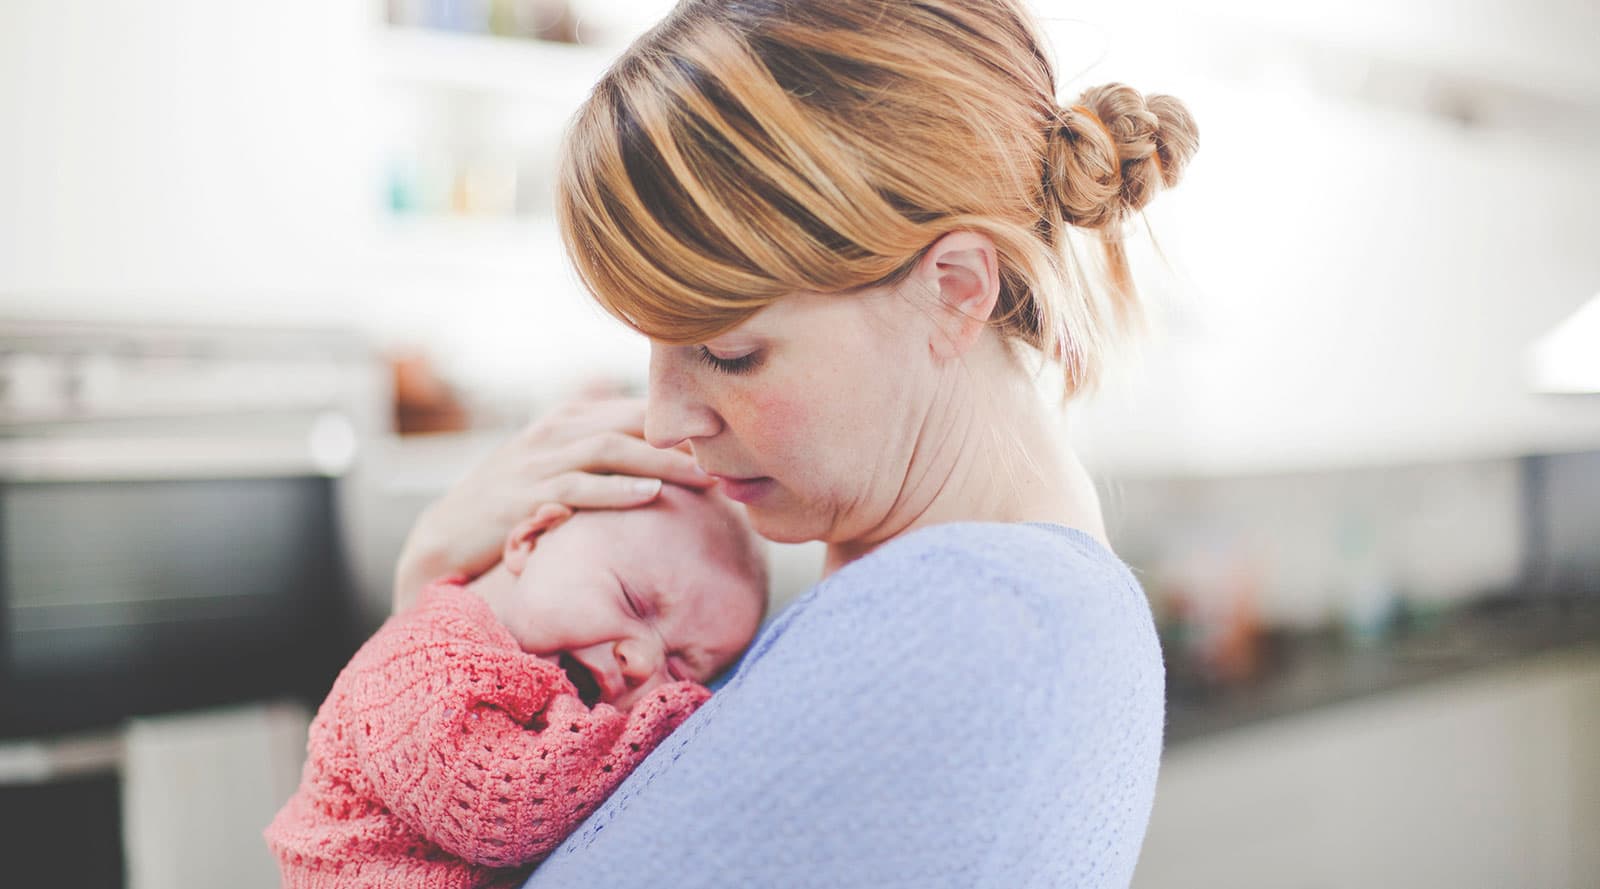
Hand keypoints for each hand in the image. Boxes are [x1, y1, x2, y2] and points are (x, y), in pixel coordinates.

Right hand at [392, 397, 710, 610]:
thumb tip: (668, 462)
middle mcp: (554, 433)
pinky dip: (616, 489)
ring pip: (609, 449)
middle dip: (682, 438)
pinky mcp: (524, 498)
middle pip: (630, 422)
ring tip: (703, 476)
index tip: (726, 438)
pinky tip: (649, 494)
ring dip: (660, 461)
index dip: (682, 421)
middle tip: (729, 455)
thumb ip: (604, 456)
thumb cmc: (513, 504)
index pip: (635, 409)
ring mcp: (537, 463)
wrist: (445, 537)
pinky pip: (577, 489)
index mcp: (567, 419)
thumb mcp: (558, 466)